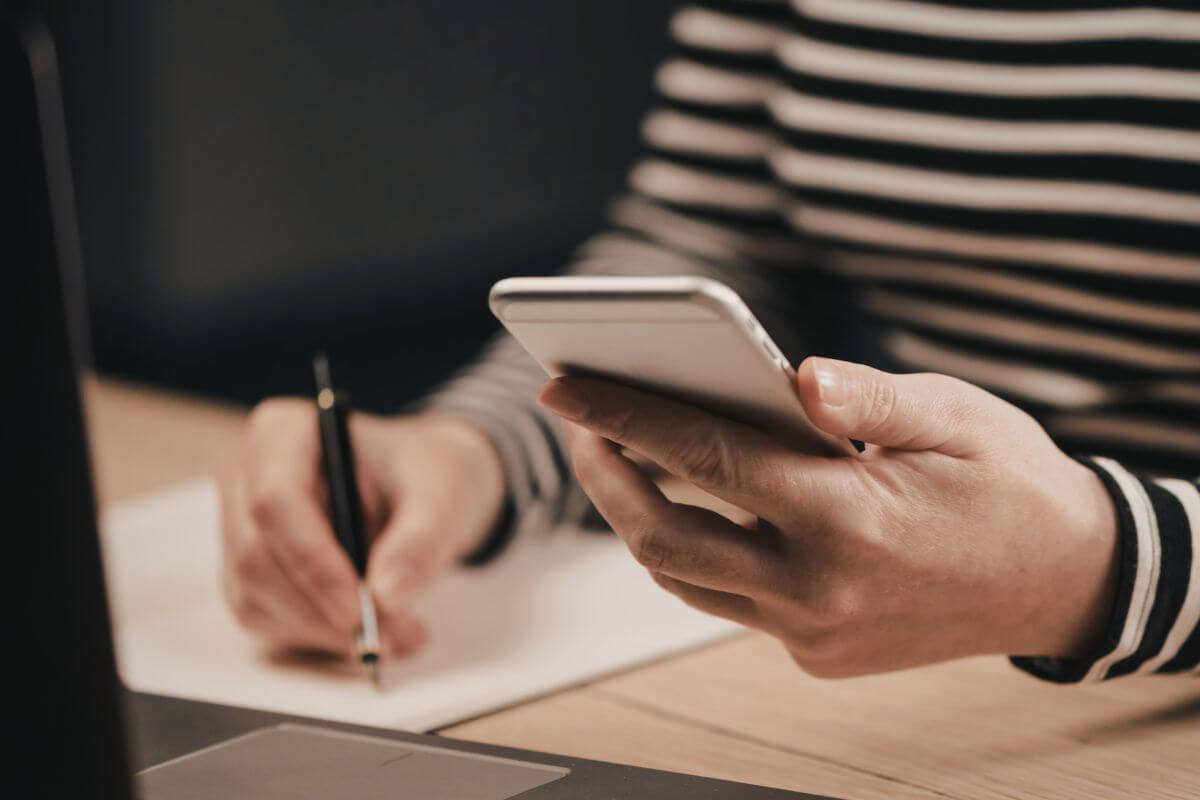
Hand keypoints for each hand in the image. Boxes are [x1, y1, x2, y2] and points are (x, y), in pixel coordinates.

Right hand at [219, 399, 504, 657]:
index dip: (312, 562)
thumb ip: (421, 541)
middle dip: (323, 610)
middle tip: (394, 637)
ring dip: (325, 633)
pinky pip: (268, 620)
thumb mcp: (443, 494)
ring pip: (257, 598)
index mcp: (284, 432)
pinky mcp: (251, 574)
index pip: (275, 501)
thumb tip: (387, 596)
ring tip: (400, 636)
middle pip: (257, 557)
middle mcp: (247, 478)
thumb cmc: (427, 475)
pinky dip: (320, 639)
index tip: (360, 610)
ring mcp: (242, 528)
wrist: (425, 489)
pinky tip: (371, 634)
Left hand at [539, 358, 1119, 676]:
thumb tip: (794, 375)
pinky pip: (730, 603)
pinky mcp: (818, 655)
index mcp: (847, 516)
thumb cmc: (1007, 482)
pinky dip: (698, 554)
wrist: (1064, 581)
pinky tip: (698, 505)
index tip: (563, 385)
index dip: (623, 415)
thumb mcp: (952, 415)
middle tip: (577, 422)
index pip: (703, 456)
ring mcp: (814, 633)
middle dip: (603, 475)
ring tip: (621, 459)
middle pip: (662, 538)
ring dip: (639, 519)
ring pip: (685, 579)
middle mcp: (817, 588)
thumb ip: (865, 397)